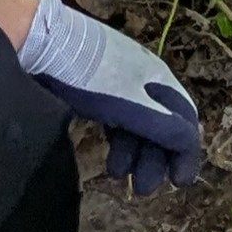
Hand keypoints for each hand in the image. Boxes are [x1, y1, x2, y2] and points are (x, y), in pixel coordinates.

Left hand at [16, 0, 202, 192]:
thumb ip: (163, 126)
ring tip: (119, 176)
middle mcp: (144, 80)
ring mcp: (118, 83)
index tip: (179, 183)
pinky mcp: (94, 88)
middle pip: (161, 124)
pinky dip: (117, 142)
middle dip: (156, 158)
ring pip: (137, 124)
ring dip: (135, 154)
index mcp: (159, 80)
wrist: (42, 42)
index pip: (184, 119)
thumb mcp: (131, 104)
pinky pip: (117, 120)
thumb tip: (189, 146)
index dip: (186, 151)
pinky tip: (107, 157)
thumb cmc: (91, 76)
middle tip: (144, 189)